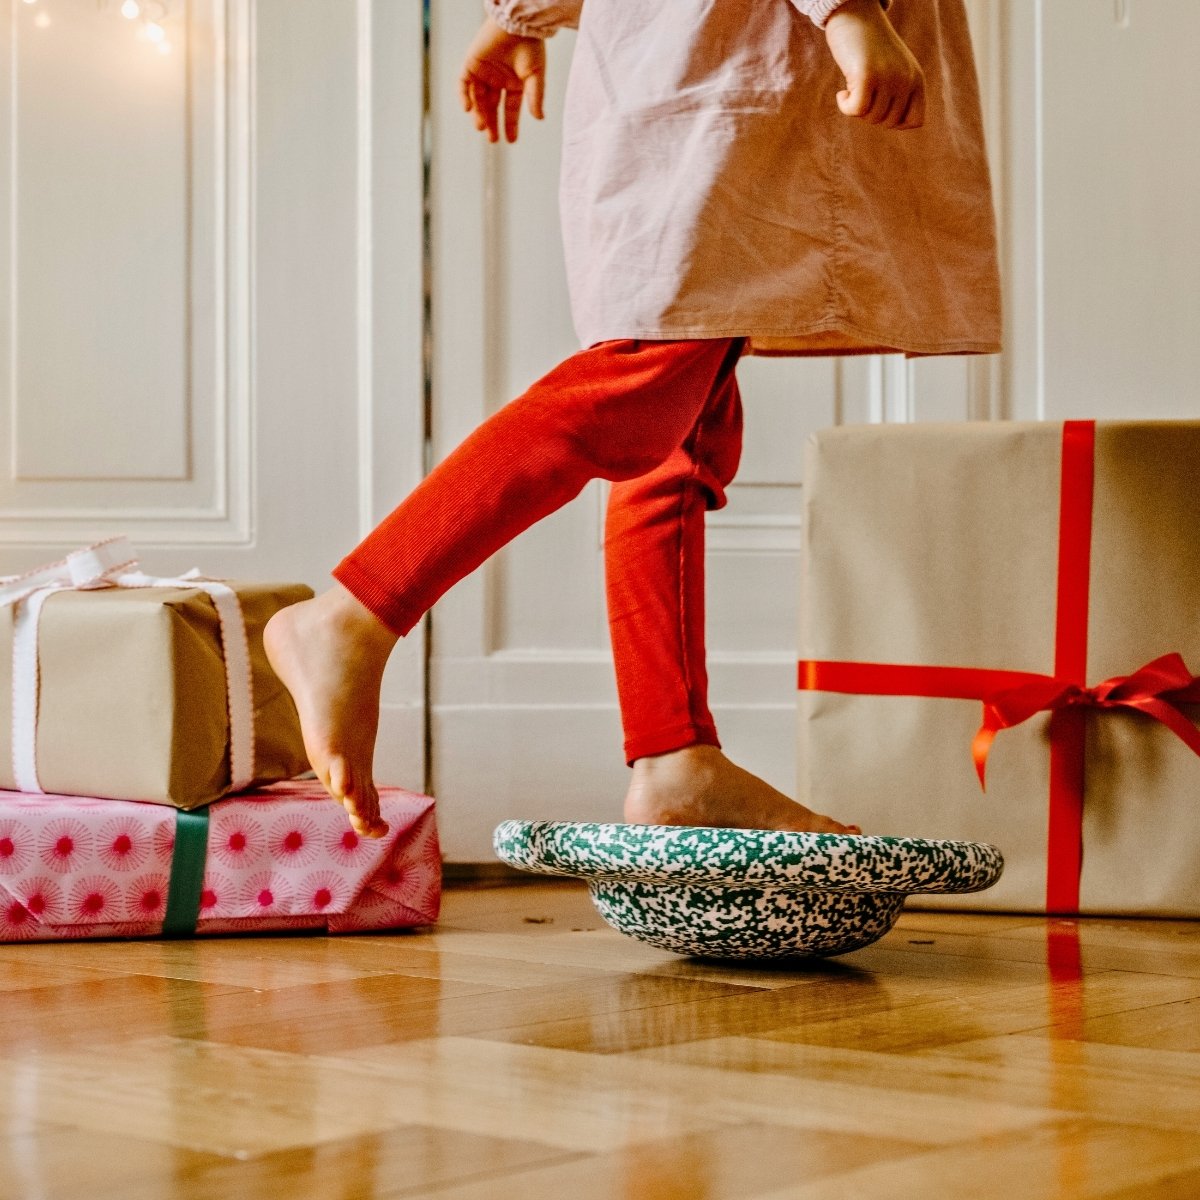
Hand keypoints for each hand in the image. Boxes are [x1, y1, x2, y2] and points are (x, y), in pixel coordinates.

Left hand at [460, 17, 545, 143]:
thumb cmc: (530, 45)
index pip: (510, 109)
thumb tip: (539, 118)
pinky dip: (464, 96)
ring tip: (482, 127)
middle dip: (491, 124)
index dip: (510, 125)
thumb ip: (535, 97)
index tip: (511, 140)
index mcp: (514, 84)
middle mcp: (498, 80)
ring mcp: (483, 73)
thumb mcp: (535, 76)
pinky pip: (464, 84)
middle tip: (492, 139)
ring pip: (477, 99)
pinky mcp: (471, 64)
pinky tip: (468, 109)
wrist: (518, 22)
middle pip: (491, 107)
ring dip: (478, 113)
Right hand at [824, 0, 924, 129]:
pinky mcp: (867, 76)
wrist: (855, 14)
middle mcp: (906, 78)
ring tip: (852, 88)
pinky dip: (845, 106)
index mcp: (916, 78)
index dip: (894, 122)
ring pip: (871, 117)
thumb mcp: (891, 70)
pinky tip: (841, 93)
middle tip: (860, 95)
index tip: (879, 108)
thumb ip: (897, 94)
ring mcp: (888, 77)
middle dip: (871, 115)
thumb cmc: (869, 46)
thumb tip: (890, 124)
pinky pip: (856, 110)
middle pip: (888, 122)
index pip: (915, 121)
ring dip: (856, 109)